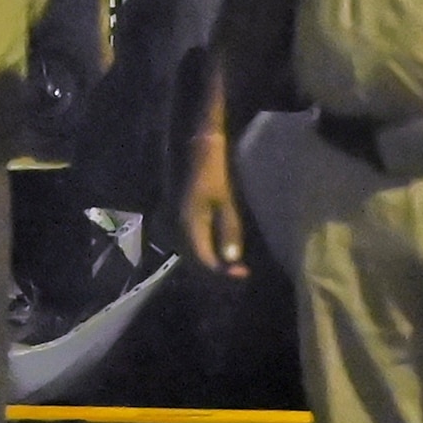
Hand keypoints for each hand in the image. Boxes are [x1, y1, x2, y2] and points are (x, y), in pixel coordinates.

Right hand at [181, 120, 252, 279]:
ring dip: (213, 263)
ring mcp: (178, 222)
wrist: (197, 148)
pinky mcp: (182, 218)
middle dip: (219, 270)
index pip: (205, 260)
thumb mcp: (226, 200)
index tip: (244, 274)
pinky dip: (208, 251)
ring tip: (234, 266)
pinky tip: (222, 250)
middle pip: (197, 260)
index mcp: (190, 224)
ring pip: (194, 253)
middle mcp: (180, 227)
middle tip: (241, 273)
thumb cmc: (214, 171)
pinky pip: (194, 243)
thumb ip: (229, 231)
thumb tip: (231, 260)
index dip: (224, 272)